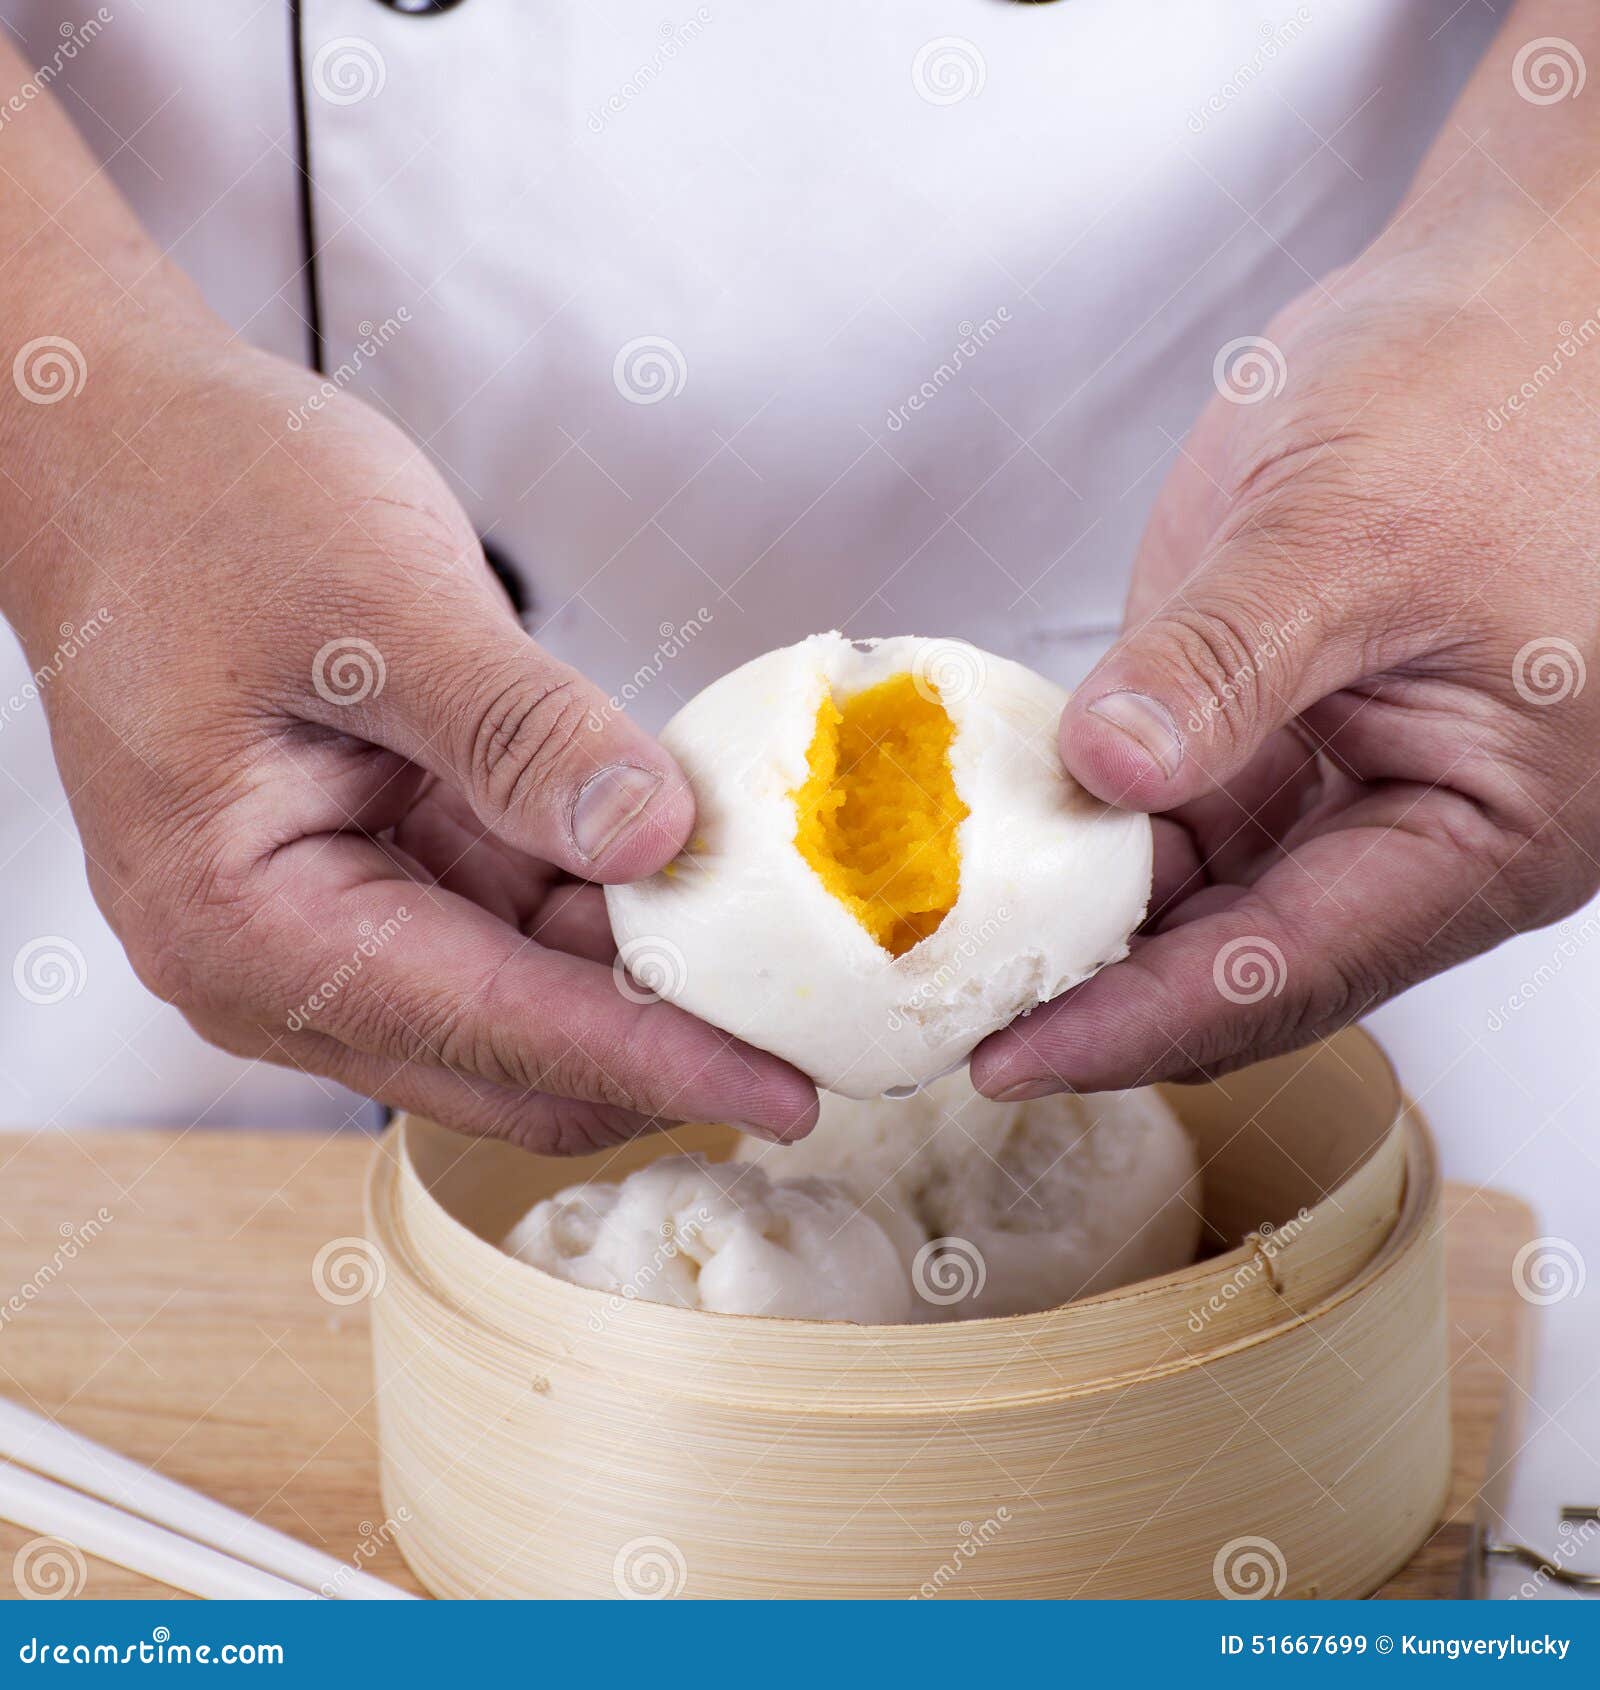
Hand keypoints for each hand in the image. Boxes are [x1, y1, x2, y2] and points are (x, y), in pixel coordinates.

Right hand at [8, 327, 816, 1148]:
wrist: (119, 445)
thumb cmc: (198, 504)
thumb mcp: (379, 605)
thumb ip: (521, 734)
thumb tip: (654, 838)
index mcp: (247, 925)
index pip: (496, 1030)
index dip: (657, 1064)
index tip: (787, 1092)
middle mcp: (278, 961)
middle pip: (512, 1058)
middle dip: (661, 1043)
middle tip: (808, 1016)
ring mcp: (328, 924)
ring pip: (525, 1001)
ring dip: (641, 974)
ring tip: (770, 931)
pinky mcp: (375, 874)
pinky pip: (512, 925)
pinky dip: (602, 905)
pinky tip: (685, 864)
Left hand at [973, 192, 1599, 1095]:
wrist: (1511, 291)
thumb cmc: (1494, 387)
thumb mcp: (1349, 529)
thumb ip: (1226, 664)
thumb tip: (1111, 771)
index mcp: (1487, 832)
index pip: (1291, 972)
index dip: (1140, 1026)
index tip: (1010, 1059)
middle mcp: (1420, 836)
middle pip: (1242, 963)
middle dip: (1100, 996)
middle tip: (951, 1020)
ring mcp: (1345, 784)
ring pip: (1201, 900)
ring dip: (1085, 921)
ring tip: (950, 952)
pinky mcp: (1279, 730)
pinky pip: (1178, 817)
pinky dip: (1089, 834)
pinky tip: (996, 844)